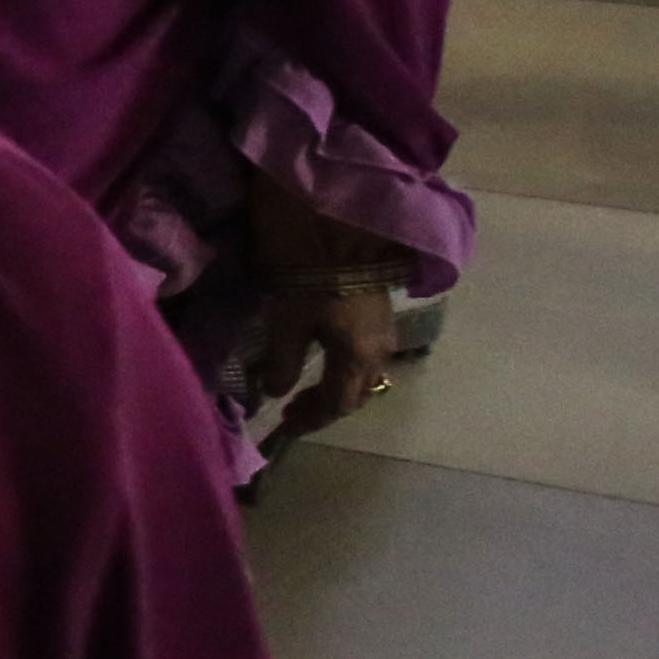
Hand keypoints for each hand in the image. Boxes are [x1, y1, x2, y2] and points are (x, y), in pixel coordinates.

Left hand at [244, 270, 401, 447]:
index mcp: (358, 357)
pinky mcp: (381, 314)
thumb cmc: (310, 279)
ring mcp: (385, 331)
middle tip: (294, 411)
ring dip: (338, 388)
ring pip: (366, 375)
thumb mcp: (287, 322)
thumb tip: (273, 391)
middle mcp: (380, 350)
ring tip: (308, 390)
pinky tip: (327, 361)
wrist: (341, 230)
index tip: (287, 428)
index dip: (312, 419)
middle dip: (326, 407)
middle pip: (356, 393)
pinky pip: (368, 355)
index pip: (338, 403)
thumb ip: (282, 362)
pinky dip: (346, 368)